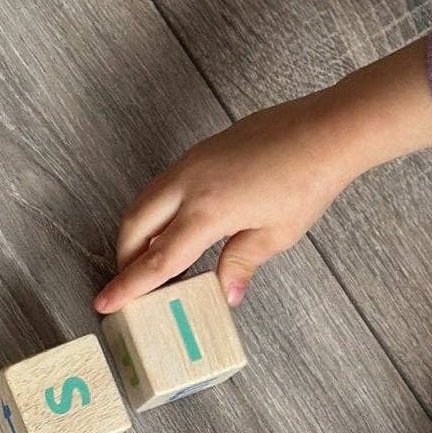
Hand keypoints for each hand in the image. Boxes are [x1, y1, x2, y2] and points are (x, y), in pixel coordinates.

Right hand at [95, 38, 431, 313]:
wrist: (327, 129)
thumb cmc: (307, 182)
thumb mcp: (274, 235)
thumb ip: (241, 263)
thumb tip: (224, 294)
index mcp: (207, 212)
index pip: (158, 260)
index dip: (129, 286)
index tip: (104, 303)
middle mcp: (190, 184)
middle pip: (135, 226)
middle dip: (125, 257)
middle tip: (129, 282)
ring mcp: (193, 161)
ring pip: (145, 201)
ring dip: (138, 231)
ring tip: (148, 256)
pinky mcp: (202, 150)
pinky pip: (164, 185)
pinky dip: (157, 210)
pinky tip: (174, 225)